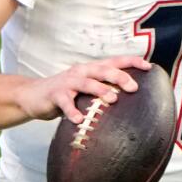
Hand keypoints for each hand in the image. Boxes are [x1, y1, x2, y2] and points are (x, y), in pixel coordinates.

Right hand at [17, 54, 150, 124]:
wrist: (33, 96)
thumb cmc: (66, 94)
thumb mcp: (86, 89)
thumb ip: (104, 91)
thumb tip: (130, 101)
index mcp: (91, 69)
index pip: (114, 61)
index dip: (132, 62)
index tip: (149, 66)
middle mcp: (81, 72)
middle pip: (102, 70)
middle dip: (119, 76)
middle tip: (134, 87)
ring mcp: (67, 82)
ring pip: (86, 83)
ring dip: (100, 90)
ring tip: (112, 99)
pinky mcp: (54, 94)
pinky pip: (65, 102)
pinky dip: (72, 111)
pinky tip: (79, 120)